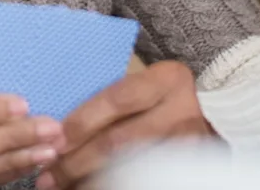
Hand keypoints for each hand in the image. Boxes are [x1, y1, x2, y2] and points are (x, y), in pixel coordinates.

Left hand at [36, 61, 211, 189]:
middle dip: (77, 160)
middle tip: (48, 175)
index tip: (55, 140)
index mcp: (167, 80)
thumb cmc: (162, 99)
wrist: (211, 115)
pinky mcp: (187, 169)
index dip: (82, 122)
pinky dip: (111, 186)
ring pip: (129, 168)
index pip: (116, 100)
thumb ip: (111, 103)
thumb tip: (57, 131)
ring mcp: (188, 143)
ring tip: (62, 186)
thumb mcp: (144, 87)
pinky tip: (88, 188)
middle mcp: (182, 111)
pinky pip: (143, 181)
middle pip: (119, 140)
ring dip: (89, 180)